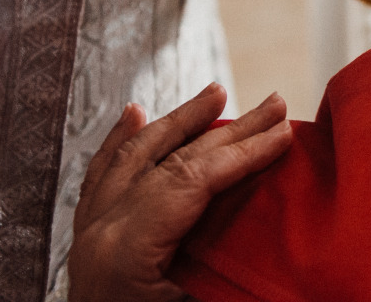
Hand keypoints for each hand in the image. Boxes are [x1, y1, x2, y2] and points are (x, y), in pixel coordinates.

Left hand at [67, 84, 291, 301]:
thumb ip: (228, 278)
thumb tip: (284, 246)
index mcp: (128, 252)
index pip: (194, 180)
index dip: (244, 151)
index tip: (285, 134)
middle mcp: (102, 232)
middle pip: (173, 161)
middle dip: (230, 130)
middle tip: (276, 105)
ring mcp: (88, 234)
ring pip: (134, 158)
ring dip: (179, 122)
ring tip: (216, 93)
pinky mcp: (85, 241)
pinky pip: (102, 177)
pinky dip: (120, 142)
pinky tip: (134, 114)